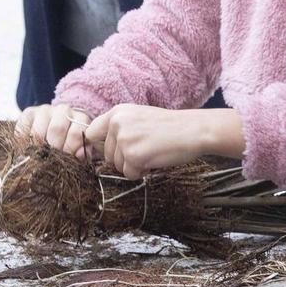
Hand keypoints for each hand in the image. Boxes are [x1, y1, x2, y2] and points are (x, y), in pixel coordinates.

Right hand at [14, 103, 92, 157]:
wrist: (51, 135)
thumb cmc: (70, 145)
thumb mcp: (80, 149)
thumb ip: (83, 153)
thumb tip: (79, 155)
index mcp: (80, 119)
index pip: (76, 134)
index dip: (69, 151)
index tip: (66, 161)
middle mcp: (64, 110)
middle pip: (57, 129)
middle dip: (53, 149)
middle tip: (51, 161)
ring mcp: (45, 110)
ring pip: (38, 131)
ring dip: (38, 148)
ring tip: (39, 157)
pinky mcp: (29, 112)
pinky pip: (24, 129)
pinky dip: (24, 142)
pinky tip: (28, 149)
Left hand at [85, 106, 244, 176]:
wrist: (193, 130)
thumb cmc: (171, 127)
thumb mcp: (139, 117)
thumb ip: (120, 128)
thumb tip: (102, 150)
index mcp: (117, 112)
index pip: (91, 133)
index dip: (100, 146)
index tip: (111, 152)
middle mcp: (117, 124)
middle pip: (106, 155)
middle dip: (123, 159)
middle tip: (145, 150)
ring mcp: (124, 140)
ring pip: (117, 166)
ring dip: (133, 166)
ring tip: (152, 153)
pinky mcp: (133, 156)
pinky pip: (129, 174)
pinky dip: (142, 172)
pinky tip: (155, 160)